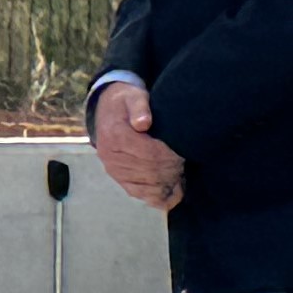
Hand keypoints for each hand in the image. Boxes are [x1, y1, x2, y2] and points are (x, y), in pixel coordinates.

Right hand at [91, 80, 183, 210]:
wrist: (106, 110)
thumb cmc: (126, 102)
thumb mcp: (133, 96)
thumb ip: (140, 106)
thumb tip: (143, 123)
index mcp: (116, 135)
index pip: (149, 153)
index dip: (169, 156)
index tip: (183, 154)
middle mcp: (111, 156)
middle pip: (149, 171)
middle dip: (171, 171)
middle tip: (186, 165)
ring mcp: (114, 169)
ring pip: (145, 185)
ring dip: (167, 184)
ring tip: (183, 179)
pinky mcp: (118, 177)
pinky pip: (137, 192)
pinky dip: (157, 196)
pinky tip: (174, 195)